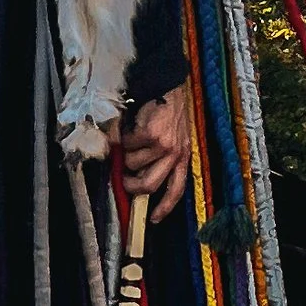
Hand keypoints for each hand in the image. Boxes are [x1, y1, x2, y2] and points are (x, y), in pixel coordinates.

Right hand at [122, 85, 194, 222]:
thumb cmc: (166, 113)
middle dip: (131, 186)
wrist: (167, 85)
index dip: (164, 207)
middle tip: (123, 180)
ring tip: (129, 142)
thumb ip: (158, 158)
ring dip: (125, 154)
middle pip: (149, 184)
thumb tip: (134, 176)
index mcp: (183, 157)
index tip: (154, 219)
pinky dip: (123, 138)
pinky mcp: (151, 134)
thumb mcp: (172, 138)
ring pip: (133, 164)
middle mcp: (176, 154)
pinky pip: (127, 145)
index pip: (176, 189)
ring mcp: (164, 145)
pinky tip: (129, 128)